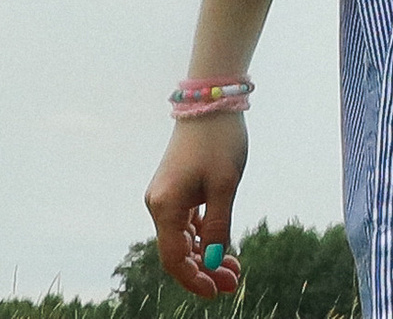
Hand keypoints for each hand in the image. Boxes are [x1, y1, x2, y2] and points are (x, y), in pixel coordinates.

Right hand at [146, 117, 246, 298]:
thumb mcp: (226, 185)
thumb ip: (218, 226)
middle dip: (204, 270)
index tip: (216, 291)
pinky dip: (203, 236)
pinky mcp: (176, 189)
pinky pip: (187, 223)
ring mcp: (166, 196)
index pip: (174, 258)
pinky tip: (220, 247)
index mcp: (165, 206)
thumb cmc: (220, 141)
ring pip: (184, 238)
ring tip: (233, 269)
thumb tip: (212, 263)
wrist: (213, 100)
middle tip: (233, 282)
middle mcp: (159, 205)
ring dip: (206, 255)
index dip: (193, 279)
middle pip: (178, 251)